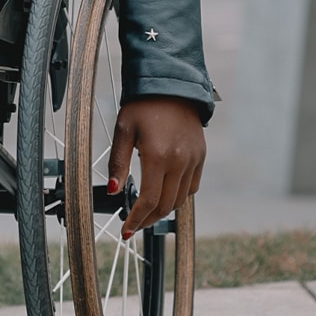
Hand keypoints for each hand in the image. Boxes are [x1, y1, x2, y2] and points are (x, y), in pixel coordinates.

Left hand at [108, 97, 205, 239]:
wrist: (172, 84)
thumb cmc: (143, 105)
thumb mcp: (123, 130)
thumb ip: (118, 162)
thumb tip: (114, 191)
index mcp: (158, 155)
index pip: (148, 200)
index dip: (136, 220)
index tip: (125, 231)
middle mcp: (180, 161)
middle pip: (165, 206)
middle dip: (147, 220)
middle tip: (133, 225)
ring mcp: (193, 160)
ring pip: (180, 200)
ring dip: (162, 210)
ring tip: (146, 212)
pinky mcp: (201, 156)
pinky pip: (192, 187)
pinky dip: (178, 196)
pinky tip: (164, 193)